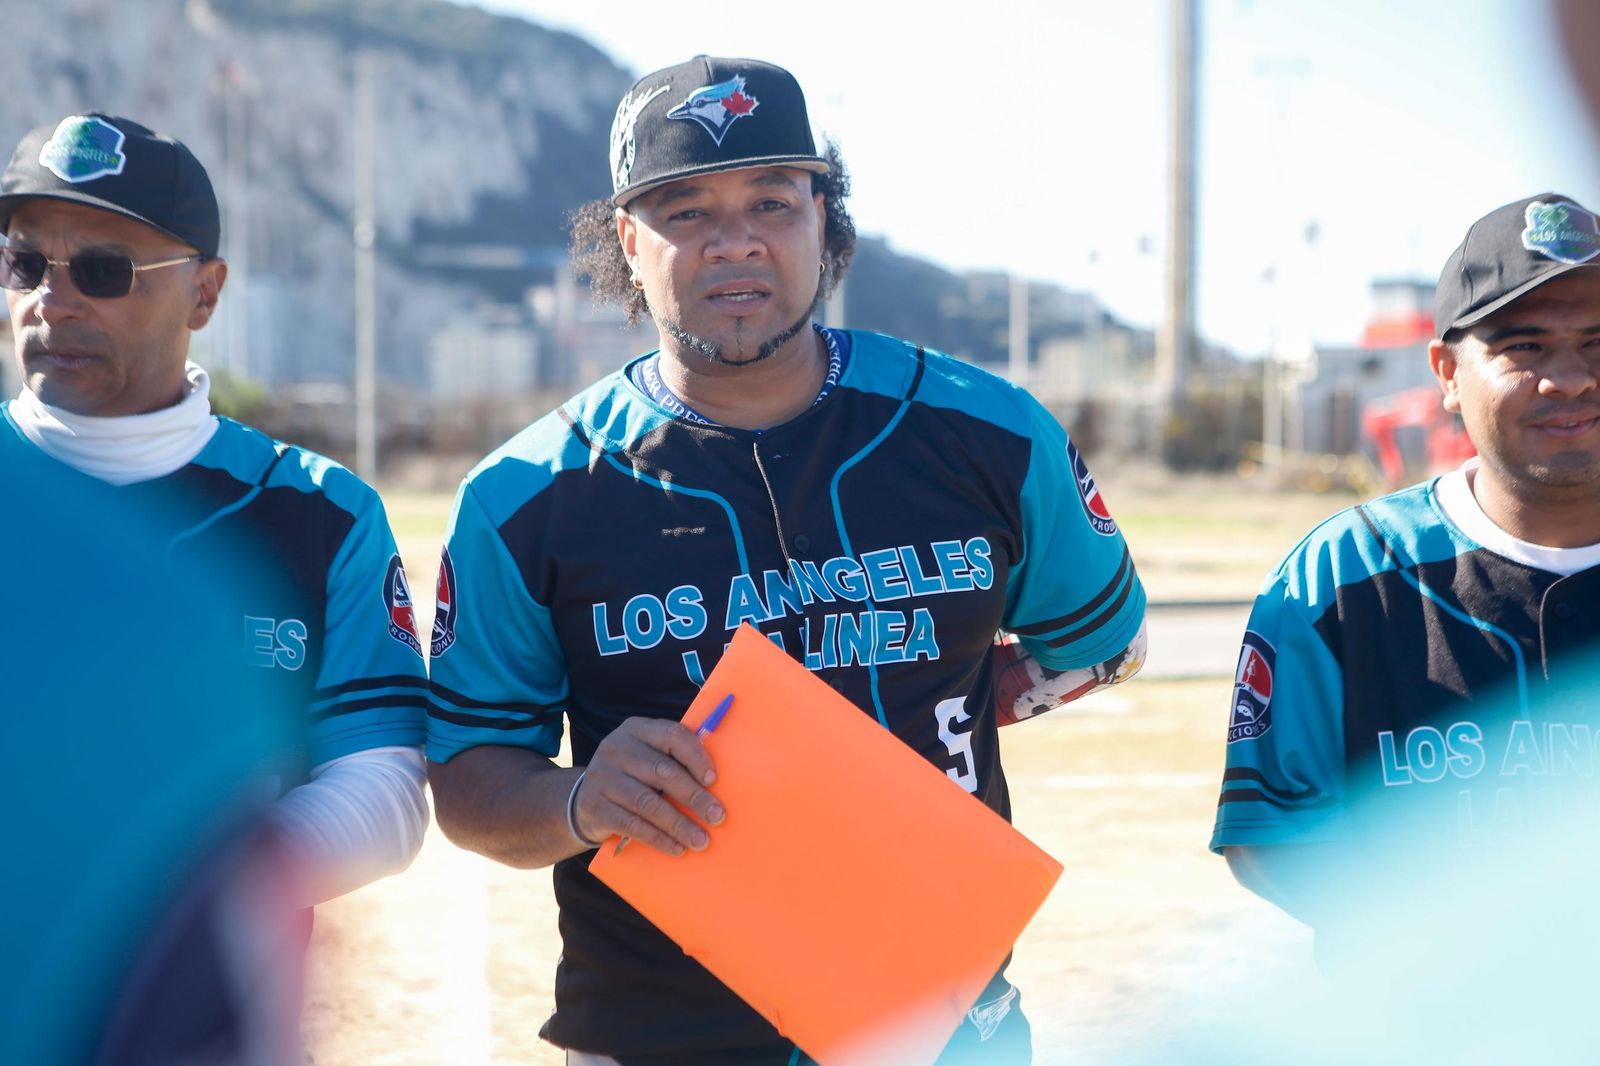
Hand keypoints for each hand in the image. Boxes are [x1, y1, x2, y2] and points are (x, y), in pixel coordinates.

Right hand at [573, 717, 725, 854]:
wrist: (583, 799)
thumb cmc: (632, 776)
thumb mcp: (647, 758)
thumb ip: (674, 760)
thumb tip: (716, 783)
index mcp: (637, 729)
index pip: (671, 736)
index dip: (695, 757)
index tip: (714, 780)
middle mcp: (616, 748)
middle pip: (662, 771)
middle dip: (693, 796)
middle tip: (717, 816)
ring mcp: (601, 777)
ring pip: (647, 802)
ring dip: (678, 824)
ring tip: (701, 840)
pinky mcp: (594, 807)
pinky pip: (631, 825)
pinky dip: (658, 838)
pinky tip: (676, 848)